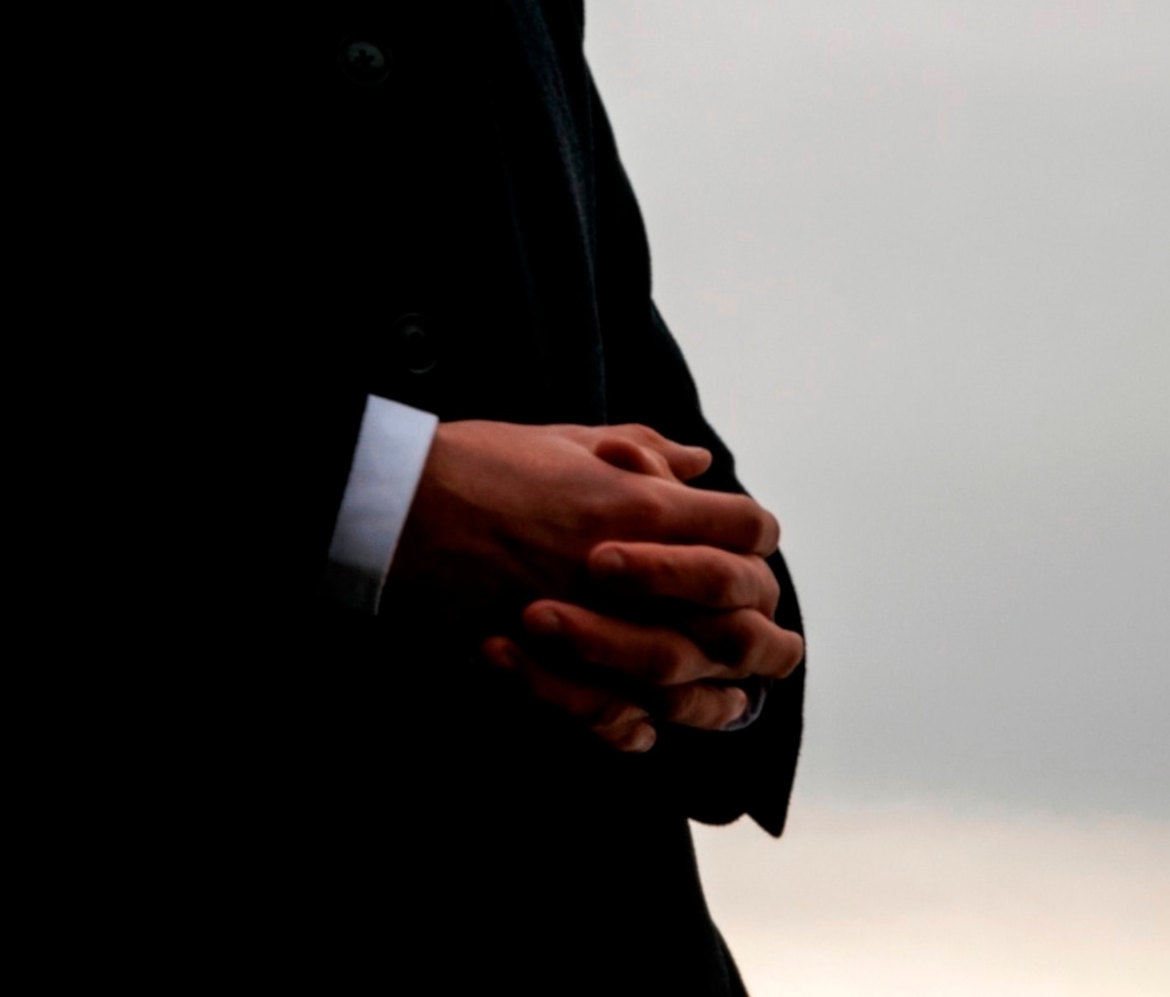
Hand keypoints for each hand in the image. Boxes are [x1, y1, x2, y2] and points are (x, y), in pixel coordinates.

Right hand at [394, 420, 797, 747]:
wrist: (398, 508)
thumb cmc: (476, 465)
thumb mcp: (563, 440)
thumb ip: (638, 450)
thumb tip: (697, 462)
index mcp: (641, 506)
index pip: (747, 529)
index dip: (756, 542)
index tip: (749, 554)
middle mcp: (633, 572)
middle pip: (740, 614)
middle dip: (764, 632)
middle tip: (771, 644)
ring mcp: (596, 626)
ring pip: (693, 676)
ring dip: (720, 694)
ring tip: (733, 701)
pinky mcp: (553, 667)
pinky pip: (620, 714)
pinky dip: (643, 727)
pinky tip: (652, 729)